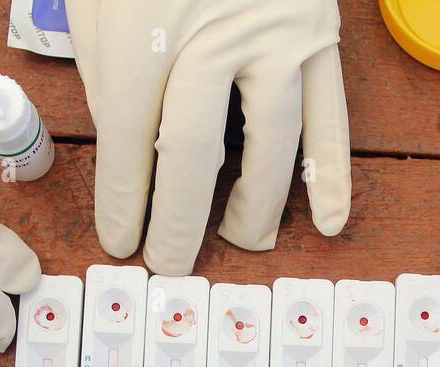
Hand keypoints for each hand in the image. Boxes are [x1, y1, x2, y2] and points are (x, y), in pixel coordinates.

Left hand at [67, 0, 350, 275]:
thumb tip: (128, 149)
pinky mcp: (321, 36)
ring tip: (239, 243)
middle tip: (169, 266)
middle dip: (178, 224)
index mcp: (148, 26)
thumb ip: (106, 68)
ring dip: (253, 209)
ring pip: (269, 148)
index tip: (121, 242)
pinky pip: (331, 120)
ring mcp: (279, 37)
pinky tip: (328, 221)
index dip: (125, 202)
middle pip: (195, 156)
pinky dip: (334, 176)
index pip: (133, 141)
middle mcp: (216, 35)